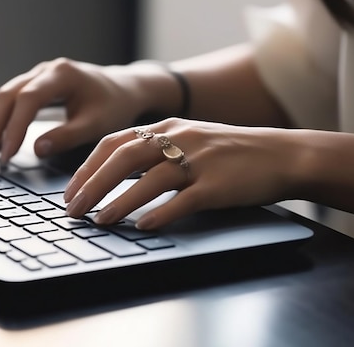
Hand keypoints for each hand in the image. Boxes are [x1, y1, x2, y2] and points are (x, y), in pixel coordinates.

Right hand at [0, 58, 152, 164]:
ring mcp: (35, 77)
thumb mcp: (97, 124)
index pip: (28, 100)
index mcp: (61, 75)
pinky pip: (6, 103)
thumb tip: (37, 150)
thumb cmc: (113, 106)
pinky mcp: (31, 87)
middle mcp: (44, 71)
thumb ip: (68, 136)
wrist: (122, 89)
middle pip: (6, 96)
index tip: (7, 155)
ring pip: (1, 99)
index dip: (14, 128)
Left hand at [64, 118, 301, 229]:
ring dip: (120, 201)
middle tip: (74, 209)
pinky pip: (184, 200)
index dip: (87, 167)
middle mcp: (179, 139)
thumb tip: (113, 174)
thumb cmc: (230, 152)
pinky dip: (161, 213)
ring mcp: (199, 161)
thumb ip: (154, 150)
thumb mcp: (188, 139)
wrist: (282, 154)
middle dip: (93, 184)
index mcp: (167, 128)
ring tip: (100, 221)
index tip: (70, 191)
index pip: (114, 143)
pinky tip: (143, 226)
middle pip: (124, 158)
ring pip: (150, 179)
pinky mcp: (218, 185)